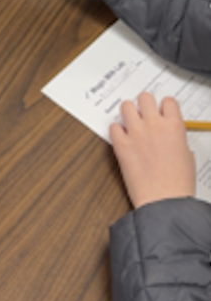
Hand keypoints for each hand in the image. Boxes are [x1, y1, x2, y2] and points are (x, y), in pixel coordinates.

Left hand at [110, 93, 194, 208]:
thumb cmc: (179, 185)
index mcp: (174, 126)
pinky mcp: (121, 144)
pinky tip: (122, 139)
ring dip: (128, 113)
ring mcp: (136, 133)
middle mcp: (154, 125)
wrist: (164, 202)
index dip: (164, 107)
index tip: (161, 112)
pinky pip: (113, 127)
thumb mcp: (187, 156)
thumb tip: (170, 137)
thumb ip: (177, 139)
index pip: (168, 101)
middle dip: (144, 105)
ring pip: (126, 105)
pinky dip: (116, 131)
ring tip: (131, 124)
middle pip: (145, 97)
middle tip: (144, 115)